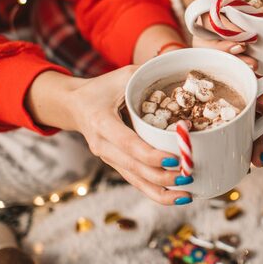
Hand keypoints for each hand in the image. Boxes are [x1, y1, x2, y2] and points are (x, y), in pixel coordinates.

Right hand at [27, 68, 191, 204]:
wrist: (73, 106)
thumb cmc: (102, 88)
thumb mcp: (122, 75)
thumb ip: (147, 73)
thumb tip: (180, 66)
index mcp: (101, 122)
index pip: (128, 144)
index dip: (151, 154)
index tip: (174, 159)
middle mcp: (103, 145)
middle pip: (134, 168)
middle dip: (162, 176)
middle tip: (189, 176)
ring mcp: (109, 158)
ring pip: (135, 181)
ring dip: (161, 191)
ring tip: (188, 194)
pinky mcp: (116, 164)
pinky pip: (136, 182)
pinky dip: (155, 192)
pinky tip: (176, 197)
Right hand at [180, 0, 259, 67]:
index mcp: (202, 6)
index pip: (207, 26)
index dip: (222, 37)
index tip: (239, 42)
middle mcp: (208, 22)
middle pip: (210, 46)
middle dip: (229, 55)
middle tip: (250, 62)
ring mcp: (219, 31)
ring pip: (220, 53)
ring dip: (236, 62)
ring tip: (255, 67)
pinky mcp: (234, 35)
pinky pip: (234, 53)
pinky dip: (243, 63)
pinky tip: (258, 70)